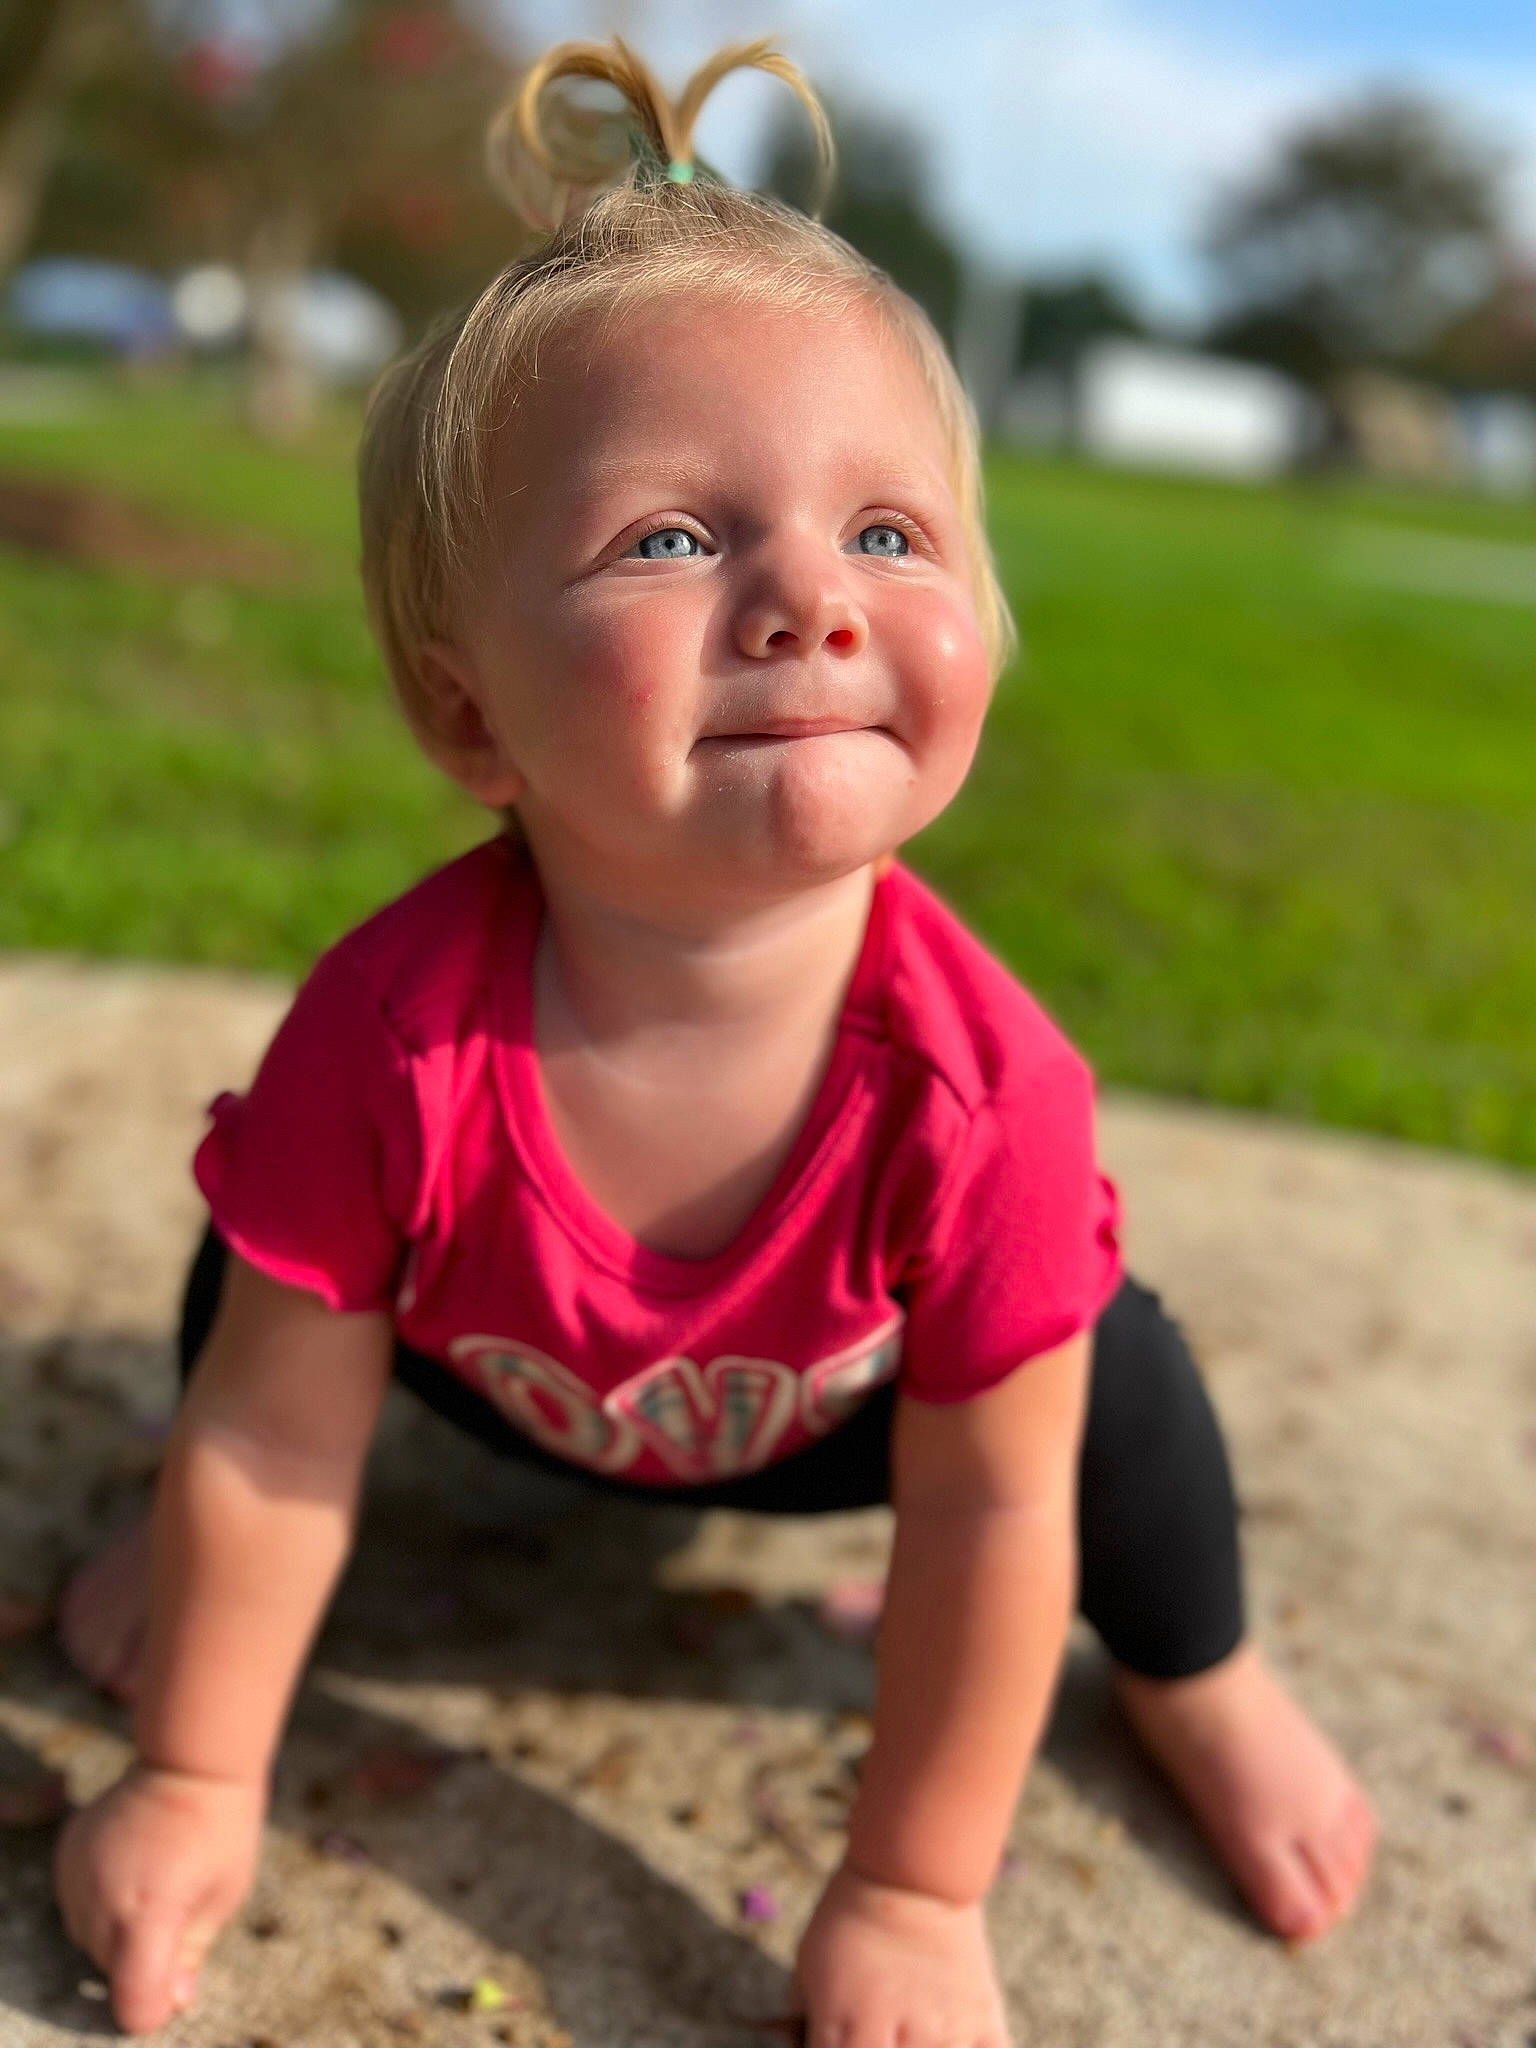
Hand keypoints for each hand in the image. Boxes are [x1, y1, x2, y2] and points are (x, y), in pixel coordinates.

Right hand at [53, 1758, 266, 2034]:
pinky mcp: (66, 1855)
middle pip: (111, 1971)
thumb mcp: (223, 1896)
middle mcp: (103, 1900)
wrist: (189, 1759)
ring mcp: (77, 1877)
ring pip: (90, 1940)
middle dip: (143, 1960)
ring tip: (157, 1880)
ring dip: (119, 1931)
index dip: (154, 2006)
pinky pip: (77, 1904)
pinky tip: (132, 1867)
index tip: (173, 1985)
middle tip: (180, 1908)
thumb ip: (190, 1954)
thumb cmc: (220, 1827)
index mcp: (151, 1913)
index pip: (133, 2002)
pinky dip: (101, 1900)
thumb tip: (170, 2002)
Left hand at [792, 1860, 1012, 2047]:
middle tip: (880, 2039)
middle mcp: (897, 2039)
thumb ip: (808, 2023)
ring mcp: (944, 2032)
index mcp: (846, 2030)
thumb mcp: (808, 1966)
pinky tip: (956, 2043)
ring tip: (912, 2035)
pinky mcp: (982, 2019)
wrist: (908, 1871)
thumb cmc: (848, 1916)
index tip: (848, 2046)